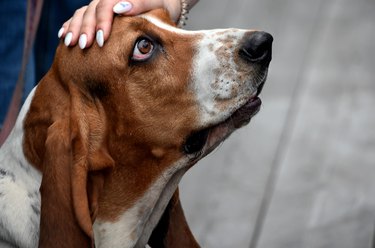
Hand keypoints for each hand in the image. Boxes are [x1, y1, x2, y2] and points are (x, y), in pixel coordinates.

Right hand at [59, 0, 180, 48]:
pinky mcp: (98, 14)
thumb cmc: (162, 6)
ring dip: (74, 28)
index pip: (106, 6)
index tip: (101, 40)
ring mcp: (101, 6)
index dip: (101, 22)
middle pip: (91, 11)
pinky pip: (80, 17)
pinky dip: (70, 25)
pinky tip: (63, 35)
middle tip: (82, 46)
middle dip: (85, 28)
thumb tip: (121, 7)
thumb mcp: (156, 3)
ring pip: (82, 13)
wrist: (164, 4)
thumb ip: (140, 3)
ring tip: (69, 43)